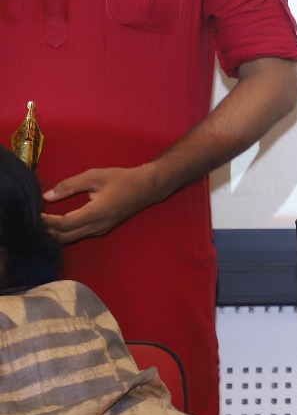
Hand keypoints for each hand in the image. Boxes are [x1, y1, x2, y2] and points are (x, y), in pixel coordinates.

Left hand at [42, 165, 165, 243]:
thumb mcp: (95, 175)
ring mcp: (101, 230)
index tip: (34, 212)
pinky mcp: (102, 230)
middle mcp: (98, 225)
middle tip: (31, 221)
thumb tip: (47, 195)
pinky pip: (78, 235)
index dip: (46, 221)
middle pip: (65, 236)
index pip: (65, 224)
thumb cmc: (122, 178)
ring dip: (54, 234)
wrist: (148, 187)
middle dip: (46, 231)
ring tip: (40, 223)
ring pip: (71, 238)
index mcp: (97, 212)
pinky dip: (64, 232)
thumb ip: (70, 185)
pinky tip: (55, 225)